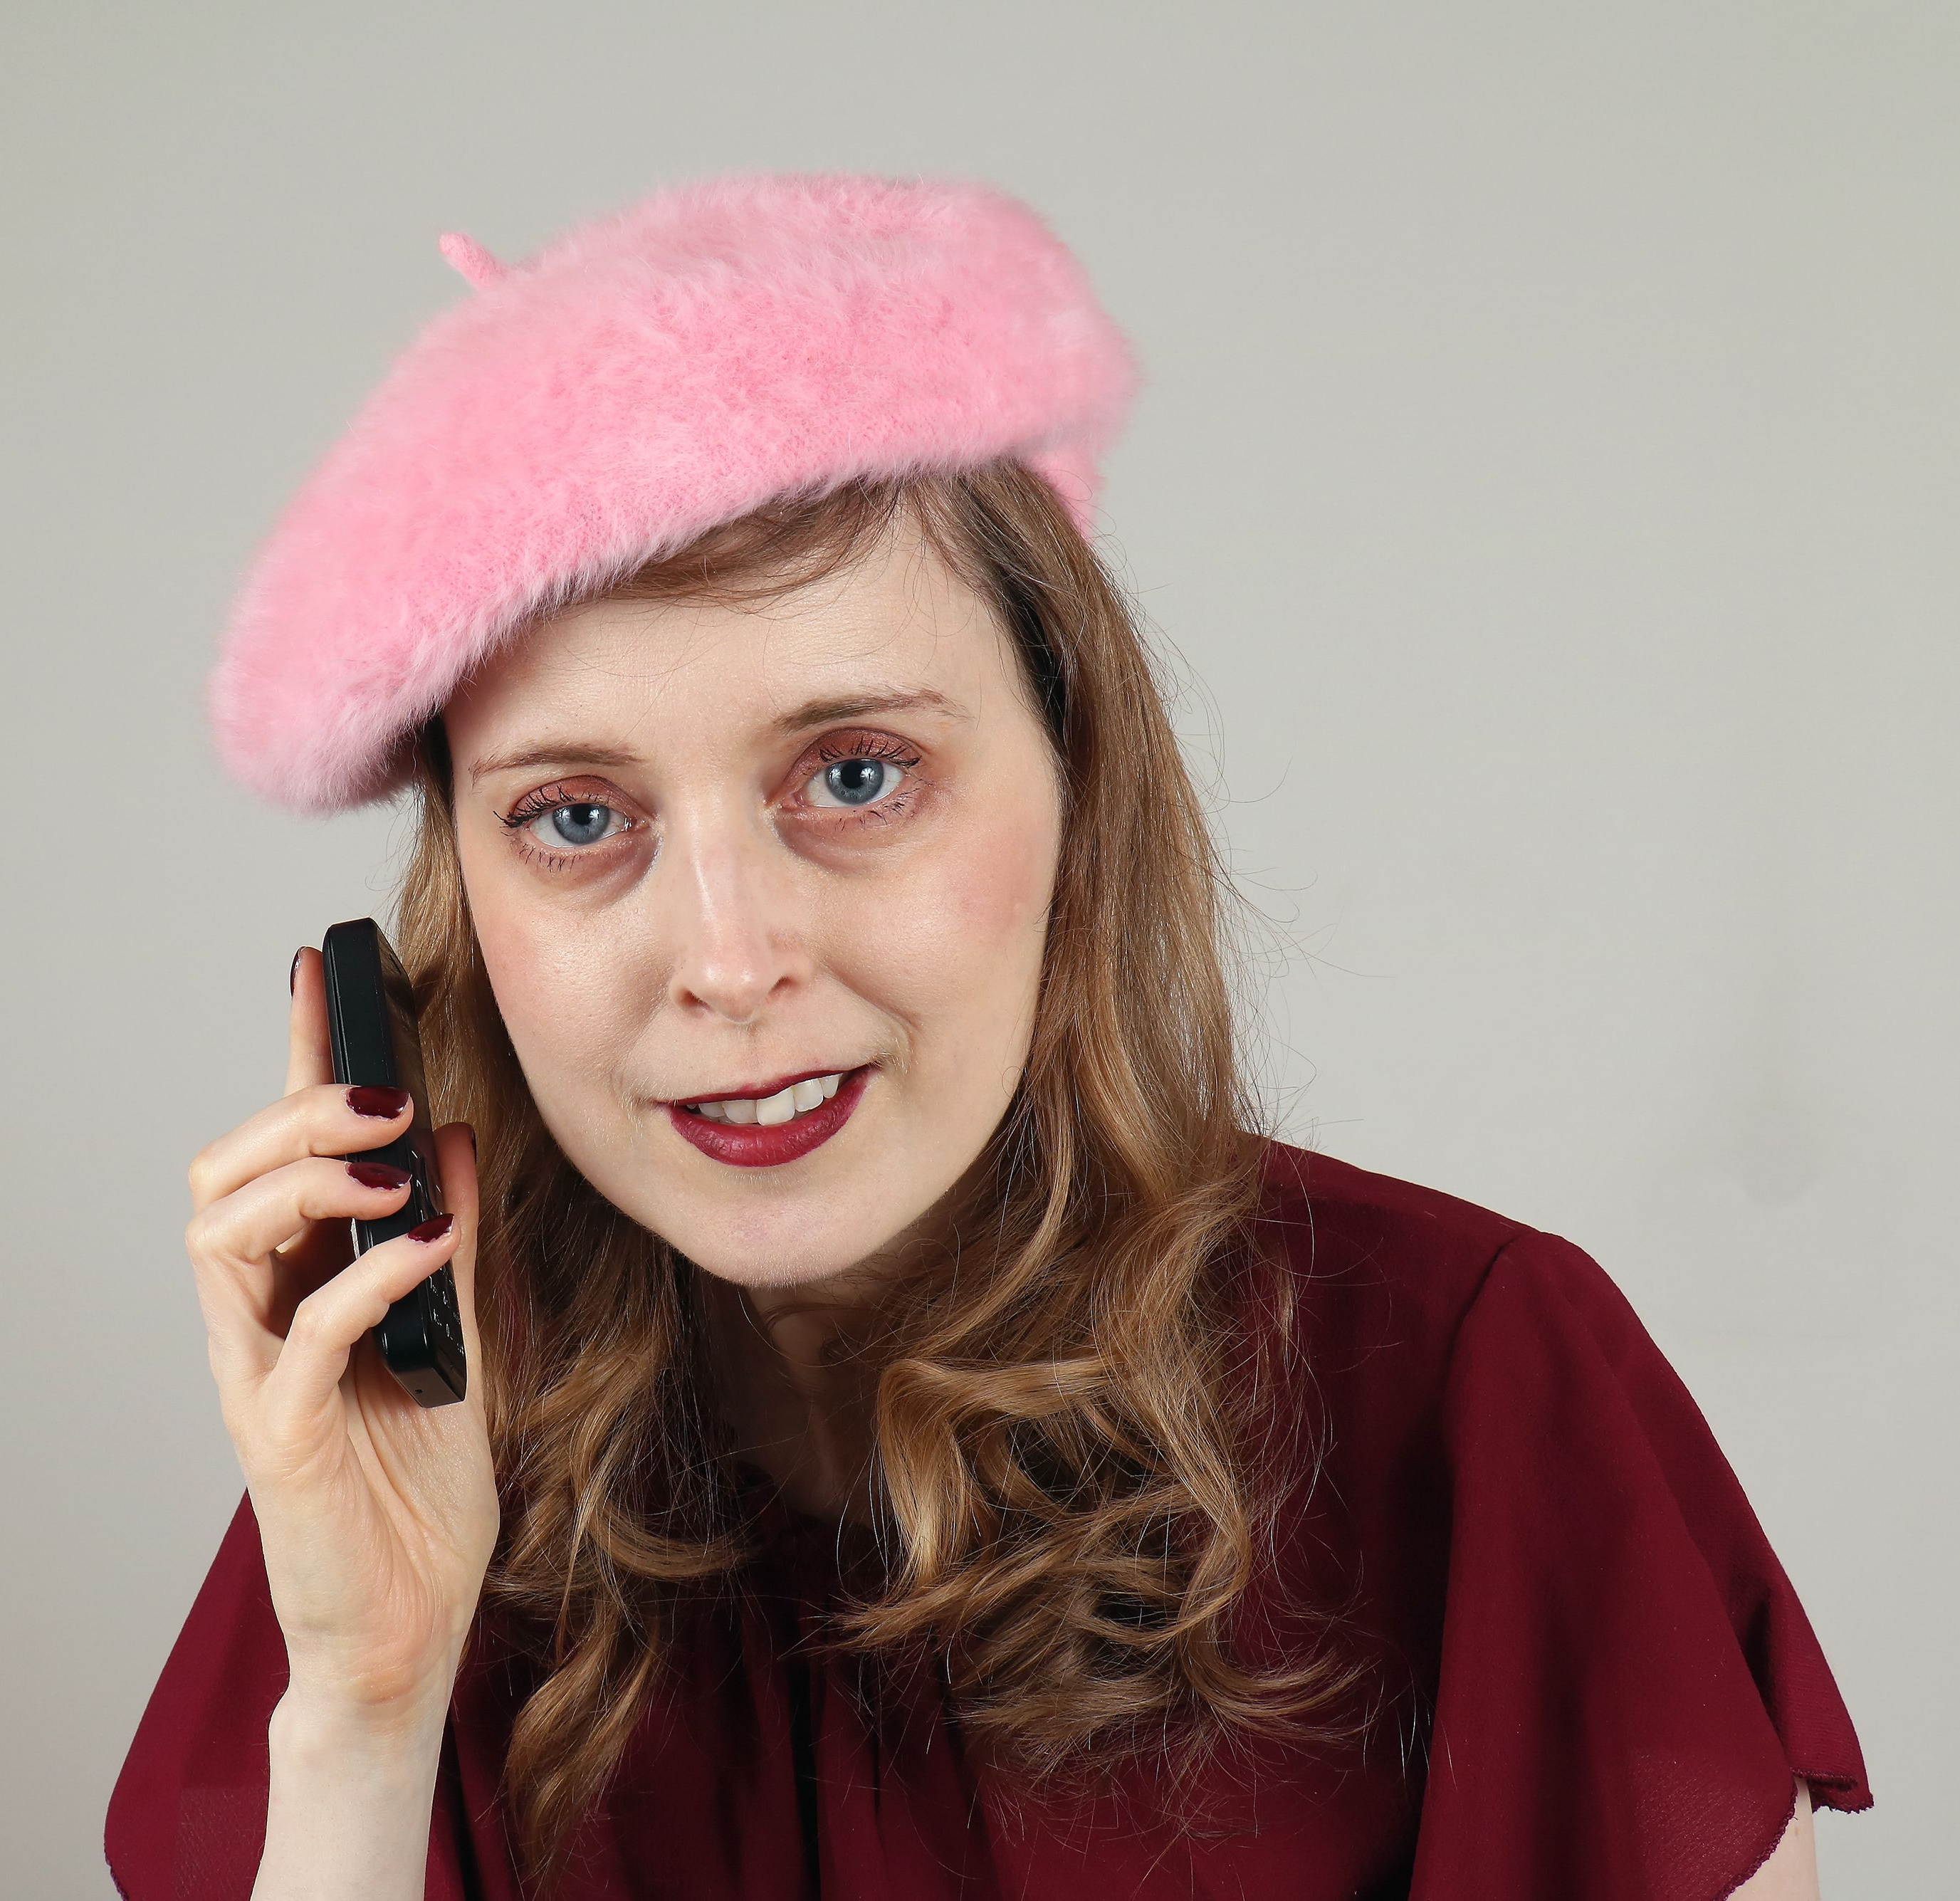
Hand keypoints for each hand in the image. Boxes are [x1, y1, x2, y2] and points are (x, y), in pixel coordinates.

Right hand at [184, 947, 498, 1733]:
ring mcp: (257, 1374)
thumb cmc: (419, 1488)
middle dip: (296, 1112)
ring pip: (222, 1236)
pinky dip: (363, 1275)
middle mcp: (260, 1317)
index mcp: (299, 1283)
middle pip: (220, 1176)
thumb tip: (455, 1136)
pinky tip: (424, 1246)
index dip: (293, 1055)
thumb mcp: (456, 1334)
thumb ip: (449, 1242)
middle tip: (384, 1091)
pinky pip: (301, 1333)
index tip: (323, 970)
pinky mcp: (279, 1434)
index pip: (279, 1150)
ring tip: (395, 1168)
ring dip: (310, 1180)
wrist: (412, 1622)